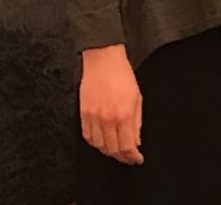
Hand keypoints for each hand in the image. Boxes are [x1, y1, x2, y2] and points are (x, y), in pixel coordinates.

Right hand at [80, 46, 143, 164]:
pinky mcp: (82, 113)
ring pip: (98, 145)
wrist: (103, 60)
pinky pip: (87, 136)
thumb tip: (136, 142)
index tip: (137, 159)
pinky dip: (95, 143)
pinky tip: (101, 142)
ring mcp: (93, 117)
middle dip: (121, 157)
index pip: (127, 146)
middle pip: (112, 149)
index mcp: (123, 115)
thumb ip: (137, 122)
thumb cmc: (123, 76)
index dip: (133, 157)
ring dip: (108, 151)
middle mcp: (107, 119)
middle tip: (128, 158)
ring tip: (116, 151)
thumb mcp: (137, 98)